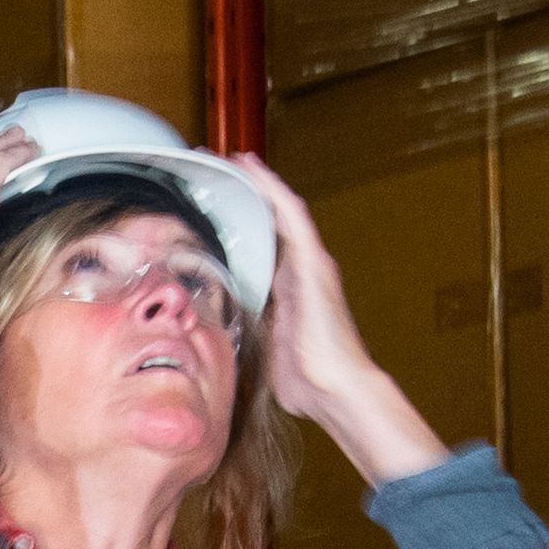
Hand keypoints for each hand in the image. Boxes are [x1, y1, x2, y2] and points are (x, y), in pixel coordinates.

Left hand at [242, 156, 447, 485]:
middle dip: (246, 193)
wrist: (336, 390)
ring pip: (282, 210)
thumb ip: (249, 336)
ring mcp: (310, 264)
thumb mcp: (266, 351)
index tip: (212, 202)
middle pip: (271, 220)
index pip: (261, 245)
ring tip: (230, 157)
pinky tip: (251, 167)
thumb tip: (220, 341)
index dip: (240, 221)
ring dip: (257, 182)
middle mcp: (301, 270)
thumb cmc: (307, 381)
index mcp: (287, 289)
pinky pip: (292, 216)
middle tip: (213, 167)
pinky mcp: (313, 263)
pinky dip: (271, 189)